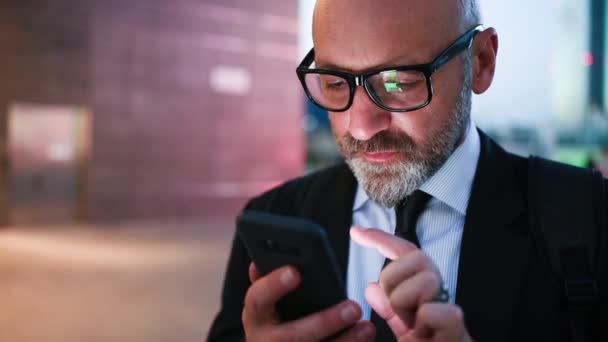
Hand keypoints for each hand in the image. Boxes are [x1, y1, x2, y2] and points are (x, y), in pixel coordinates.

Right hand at [242, 262, 375, 340]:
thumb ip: (268, 283)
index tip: (295, 271)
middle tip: (353, 307)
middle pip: (293, 335)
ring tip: (367, 328)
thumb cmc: (275, 323)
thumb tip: (261, 260)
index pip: (256, 299)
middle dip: (325, 322)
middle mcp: (265, 341)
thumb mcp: (266, 305)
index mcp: (256, 318)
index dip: (273, 285)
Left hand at [351, 226, 472, 341]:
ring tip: (413, 327)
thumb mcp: (405, 332)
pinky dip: (426, 321)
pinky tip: (426, 334)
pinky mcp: (458, 333)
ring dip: (407, 305)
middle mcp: (442, 296)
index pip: (406, 254)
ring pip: (425, 279)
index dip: (381, 239)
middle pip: (416, 258)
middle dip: (396, 280)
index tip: (355, 231)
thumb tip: (372, 288)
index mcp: (425, 294)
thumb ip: (391, 309)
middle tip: (399, 310)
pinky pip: (438, 311)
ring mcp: (452, 313)